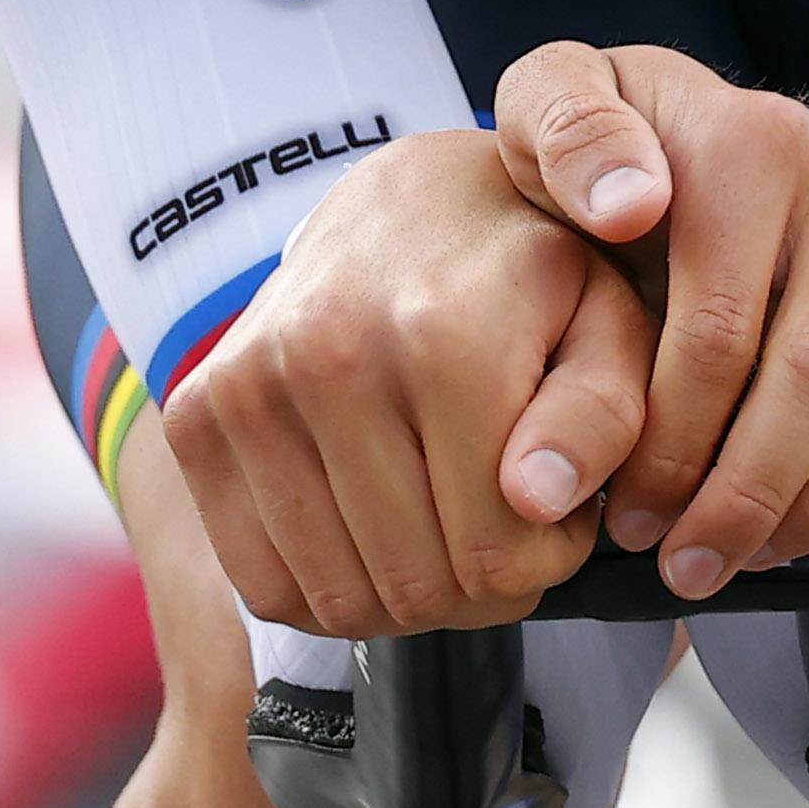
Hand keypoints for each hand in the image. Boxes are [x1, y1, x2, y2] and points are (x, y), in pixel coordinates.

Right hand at [162, 129, 658, 634]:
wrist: (406, 206)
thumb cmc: (528, 277)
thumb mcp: (610, 324)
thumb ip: (603, 415)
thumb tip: (536, 498)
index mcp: (443, 335)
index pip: (498, 559)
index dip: (547, 562)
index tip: (559, 512)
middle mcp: (328, 356)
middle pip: (416, 588)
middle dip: (479, 585)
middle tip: (502, 522)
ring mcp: (247, 387)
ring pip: (338, 601)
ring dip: (404, 594)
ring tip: (441, 520)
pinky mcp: (198, 416)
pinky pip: (264, 584)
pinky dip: (326, 586)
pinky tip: (371, 527)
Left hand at [489, 40, 808, 593]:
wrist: (675, 140)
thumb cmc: (606, 152)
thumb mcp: (549, 102)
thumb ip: (566, 128)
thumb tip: (631, 204)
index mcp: (762, 142)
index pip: (726, 325)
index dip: (672, 439)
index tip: (624, 509)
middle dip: (745, 492)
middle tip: (683, 559)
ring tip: (747, 558)